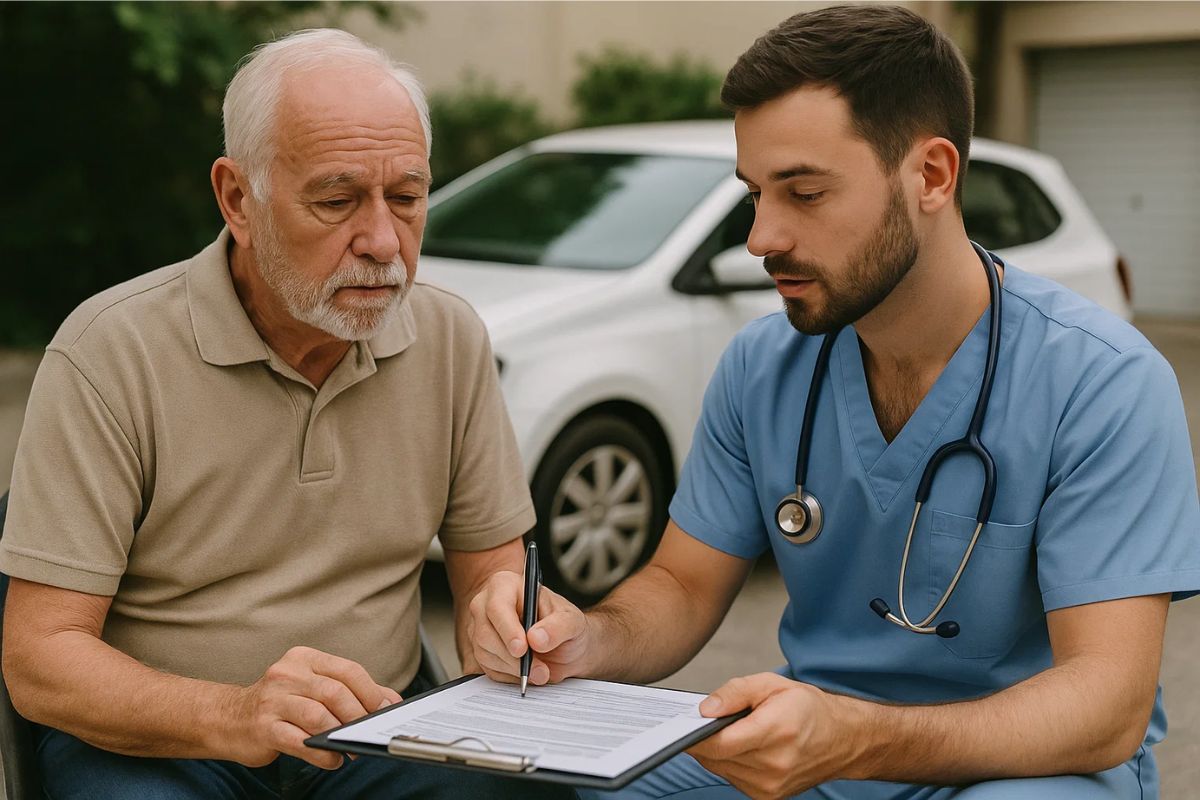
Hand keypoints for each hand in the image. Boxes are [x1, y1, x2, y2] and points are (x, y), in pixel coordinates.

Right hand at [225, 646, 401, 768]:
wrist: (228, 719)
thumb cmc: (279, 703)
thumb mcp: (312, 687)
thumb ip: (350, 690)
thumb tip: (389, 701)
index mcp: (304, 658)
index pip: (348, 671)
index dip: (372, 692)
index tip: (385, 710)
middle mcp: (287, 674)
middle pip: (335, 692)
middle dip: (358, 715)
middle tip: (368, 733)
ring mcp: (273, 700)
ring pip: (318, 715)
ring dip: (341, 735)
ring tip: (350, 748)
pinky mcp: (263, 727)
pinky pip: (300, 741)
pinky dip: (321, 754)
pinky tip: (332, 759)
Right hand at [466, 570, 589, 685]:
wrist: (564, 647)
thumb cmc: (565, 625)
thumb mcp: (573, 621)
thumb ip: (559, 626)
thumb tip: (536, 638)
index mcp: (506, 585)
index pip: (497, 606)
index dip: (507, 628)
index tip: (522, 648)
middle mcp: (487, 605)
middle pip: (486, 634)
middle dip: (514, 657)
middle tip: (540, 671)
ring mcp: (481, 629)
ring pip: (485, 654)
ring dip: (514, 669)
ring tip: (541, 671)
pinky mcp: (481, 652)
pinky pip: (488, 670)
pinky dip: (510, 676)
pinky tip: (527, 671)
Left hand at [687, 673, 857, 799]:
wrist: (843, 739)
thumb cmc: (808, 708)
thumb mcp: (772, 684)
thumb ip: (735, 692)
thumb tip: (705, 709)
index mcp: (776, 732)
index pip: (720, 742)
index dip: (695, 734)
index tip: (681, 724)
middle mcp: (774, 764)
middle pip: (716, 757)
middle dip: (702, 739)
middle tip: (698, 722)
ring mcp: (771, 785)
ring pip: (721, 769)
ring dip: (715, 752)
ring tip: (724, 731)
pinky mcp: (768, 796)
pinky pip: (732, 778)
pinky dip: (728, 763)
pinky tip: (737, 747)